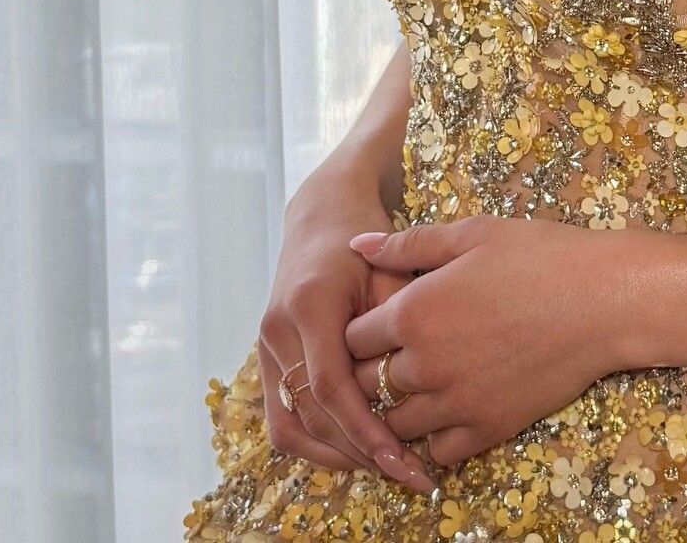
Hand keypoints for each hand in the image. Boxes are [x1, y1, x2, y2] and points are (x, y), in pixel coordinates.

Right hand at [256, 171, 436, 493]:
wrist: (323, 211)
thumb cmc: (366, 233)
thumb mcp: (389, 267)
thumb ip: (399, 322)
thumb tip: (421, 387)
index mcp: (308, 305)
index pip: (330, 387)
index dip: (365, 430)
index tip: (403, 460)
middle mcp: (276, 330)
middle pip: (312, 415)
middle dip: (359, 453)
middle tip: (406, 474)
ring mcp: (265, 346)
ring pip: (291, 426)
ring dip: (337, 455)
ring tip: (385, 469)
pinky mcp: (267, 358)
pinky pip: (284, 416)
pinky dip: (318, 440)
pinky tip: (357, 449)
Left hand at [343, 213, 631, 467]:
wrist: (603, 299)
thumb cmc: (540, 255)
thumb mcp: (473, 234)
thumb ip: (409, 244)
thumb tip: (356, 243)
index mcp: (413, 311)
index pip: (351, 337)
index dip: (361, 329)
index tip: (382, 321)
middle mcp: (424, 363)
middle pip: (366, 383)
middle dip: (372, 370)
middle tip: (399, 352)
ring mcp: (455, 402)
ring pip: (396, 423)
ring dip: (400, 406)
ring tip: (423, 382)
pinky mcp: (487, 428)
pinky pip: (438, 451)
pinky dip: (436, 436)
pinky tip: (452, 408)